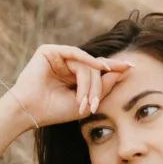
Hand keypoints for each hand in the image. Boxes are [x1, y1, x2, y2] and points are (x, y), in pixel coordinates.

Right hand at [6, 44, 132, 128]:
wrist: (29, 112)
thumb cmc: (54, 111)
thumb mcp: (86, 100)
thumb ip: (104, 85)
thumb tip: (123, 70)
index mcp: (73, 76)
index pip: (97, 69)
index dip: (115, 68)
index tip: (133, 67)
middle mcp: (66, 64)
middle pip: (94, 68)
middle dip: (96, 87)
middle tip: (91, 105)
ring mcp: (58, 56)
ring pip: (86, 64)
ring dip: (88, 83)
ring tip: (82, 102)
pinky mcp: (49, 51)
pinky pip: (75, 52)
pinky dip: (87, 60)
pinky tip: (98, 68)